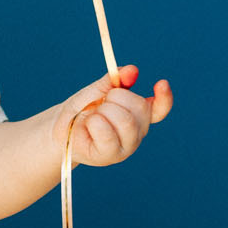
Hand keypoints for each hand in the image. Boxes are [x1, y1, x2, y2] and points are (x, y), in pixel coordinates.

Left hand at [53, 65, 174, 167]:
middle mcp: (137, 131)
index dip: (165, 97)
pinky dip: (93, 123)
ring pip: (125, 120)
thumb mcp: (98, 89)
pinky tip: (88, 127)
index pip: (160, 108)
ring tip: (93, 117)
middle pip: (139, 107)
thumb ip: (114, 79)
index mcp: (138, 115)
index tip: (162, 83)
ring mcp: (126, 146)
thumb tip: (132, 71)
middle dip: (116, 97)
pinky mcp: (111, 156)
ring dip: (103, 111)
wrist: (61, 127)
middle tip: (101, 103)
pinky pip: (106, 132)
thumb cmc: (83, 109)